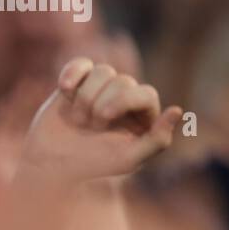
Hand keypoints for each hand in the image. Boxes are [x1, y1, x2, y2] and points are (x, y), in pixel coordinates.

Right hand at [20, 58, 181, 184]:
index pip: (145, 93)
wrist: (51, 165)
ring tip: (77, 120)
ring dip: (85, 96)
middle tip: (89, 128)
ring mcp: (100, 89)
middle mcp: (124, 99)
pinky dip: (72, 73)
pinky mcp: (76, 83)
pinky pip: (80, 64)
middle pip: (122, 81)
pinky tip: (64, 89)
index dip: (123, 101)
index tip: (103, 120)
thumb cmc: (92, 165)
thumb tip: (177, 110)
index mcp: (143, 116)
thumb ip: (158, 140)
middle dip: (100, 104)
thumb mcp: (128, 160)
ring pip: (102, 71)